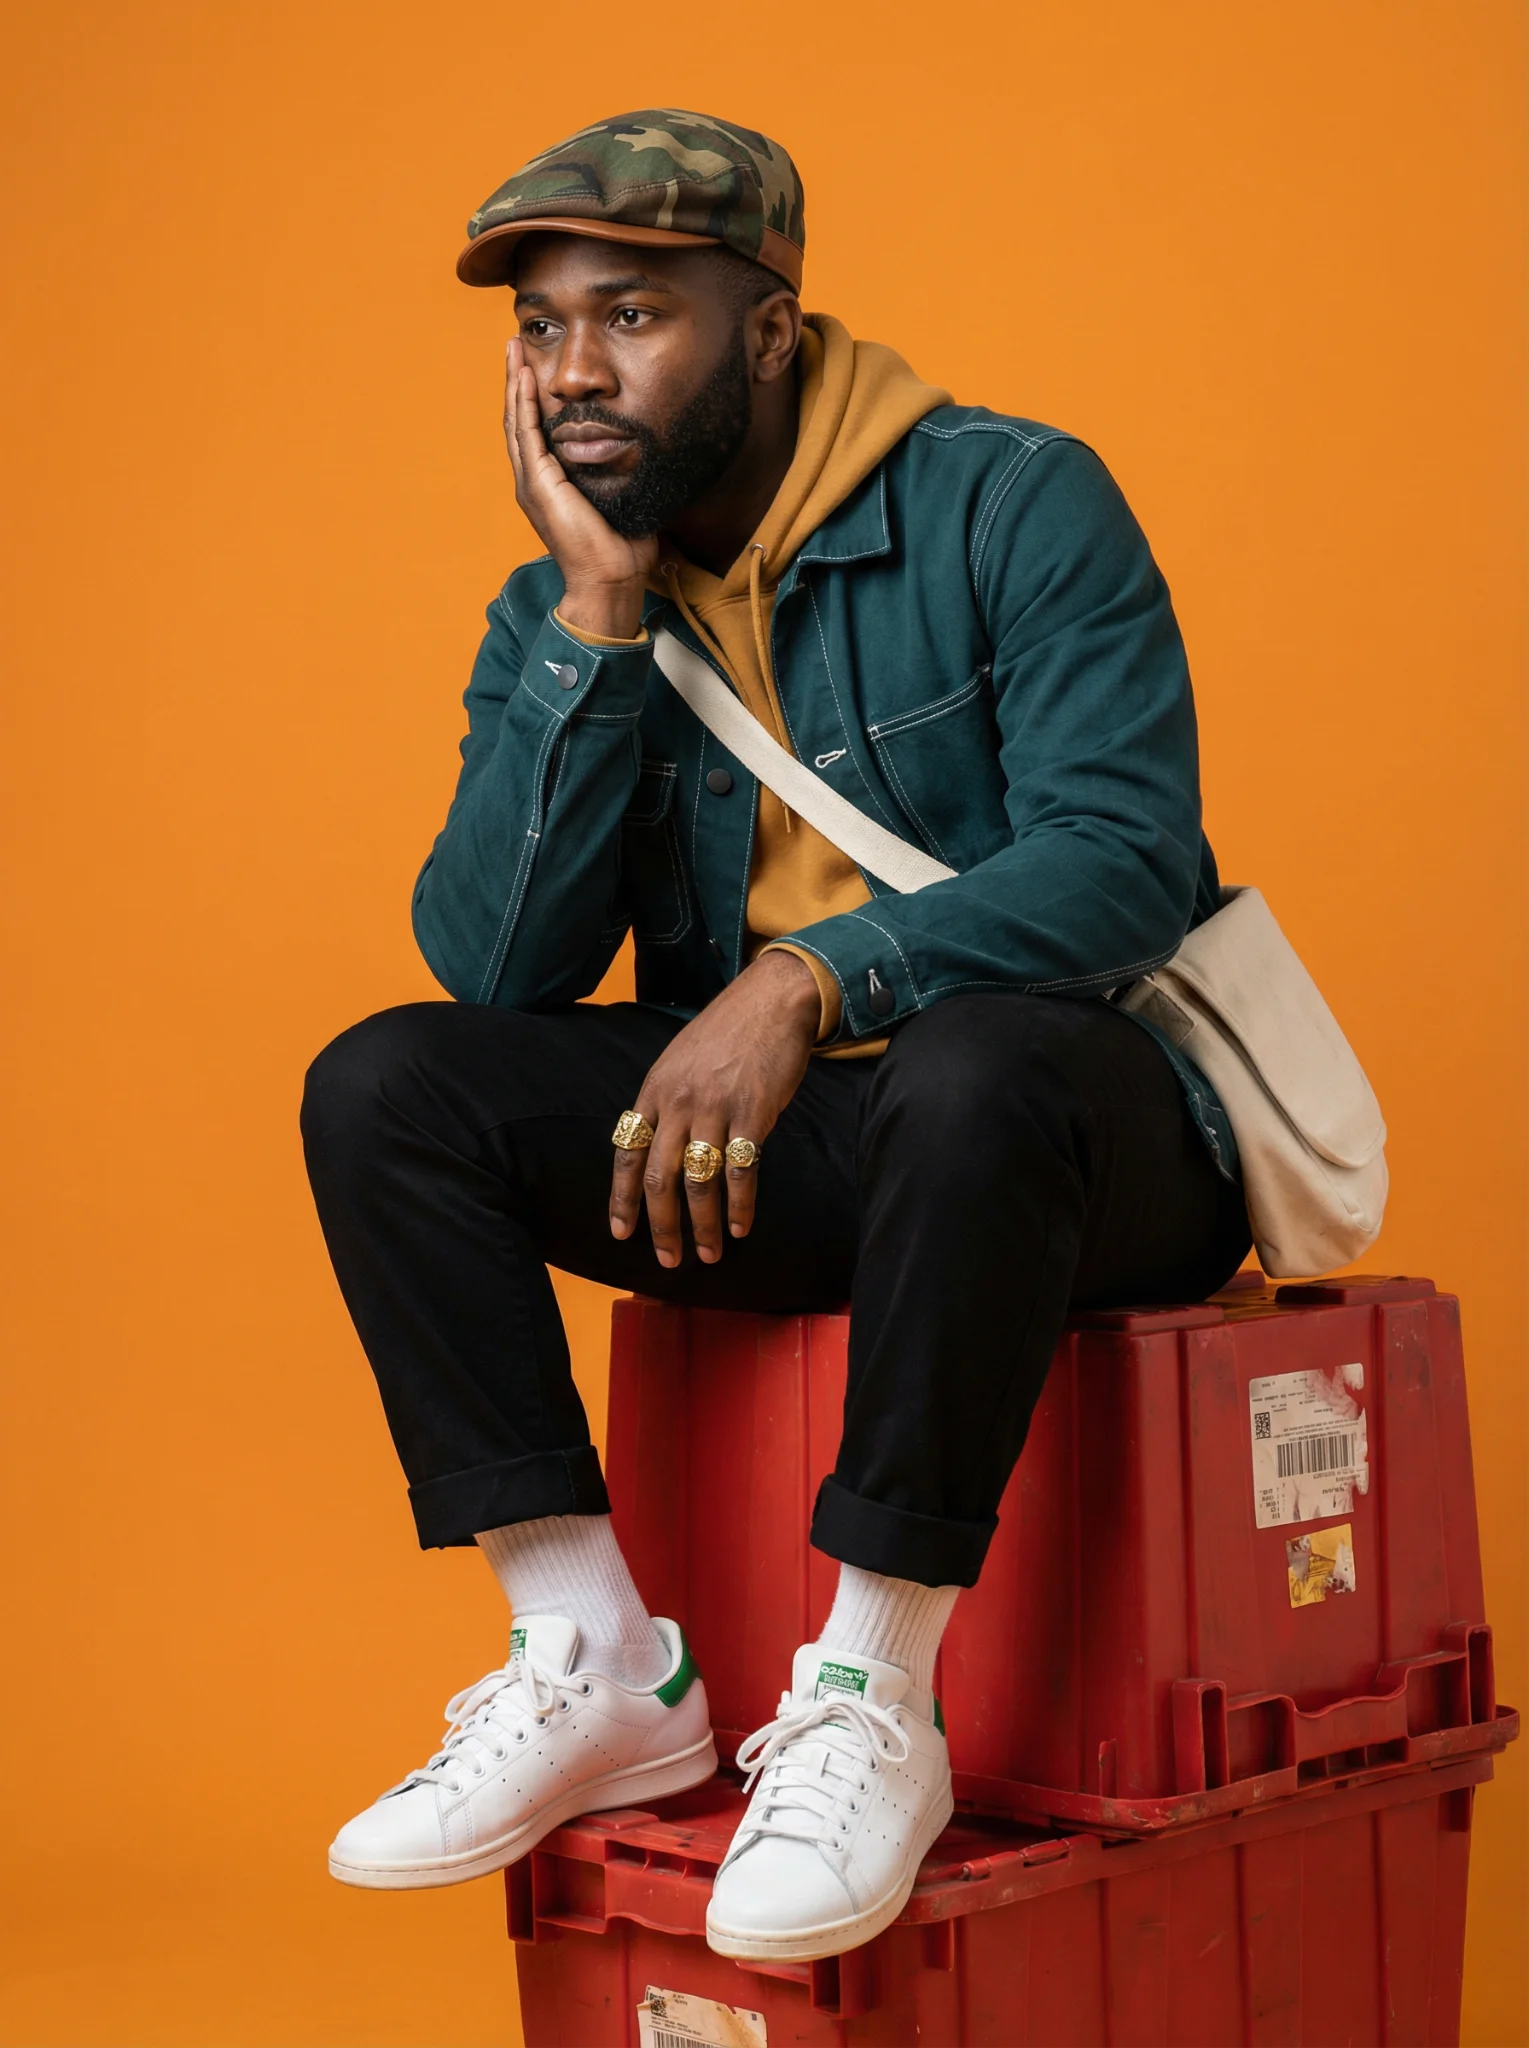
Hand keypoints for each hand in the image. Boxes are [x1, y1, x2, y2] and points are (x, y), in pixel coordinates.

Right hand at [503, 339, 654, 637]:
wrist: (611, 578)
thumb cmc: (621, 547)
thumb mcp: (620, 496)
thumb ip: (621, 472)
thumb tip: (644, 448)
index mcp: (550, 483)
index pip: (536, 429)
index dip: (533, 396)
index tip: (536, 365)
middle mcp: (534, 480)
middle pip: (519, 419)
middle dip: (517, 380)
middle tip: (515, 345)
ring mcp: (532, 483)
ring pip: (516, 421)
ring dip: (515, 383)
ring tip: (514, 349)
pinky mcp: (538, 485)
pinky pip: (527, 434)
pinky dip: (525, 404)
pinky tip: (526, 378)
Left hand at [610, 951, 822, 1265]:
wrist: (772, 1000)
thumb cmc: (727, 1031)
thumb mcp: (679, 1061)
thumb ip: (668, 1103)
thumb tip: (662, 1148)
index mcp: (654, 1090)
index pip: (627, 1153)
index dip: (622, 1198)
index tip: (620, 1232)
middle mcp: (678, 1102)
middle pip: (660, 1177)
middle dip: (661, 1226)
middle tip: (667, 1259)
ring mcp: (715, 1107)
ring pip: (699, 1181)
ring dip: (703, 1224)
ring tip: (707, 1253)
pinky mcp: (753, 1112)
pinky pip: (741, 1170)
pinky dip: (740, 1204)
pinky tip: (740, 1227)